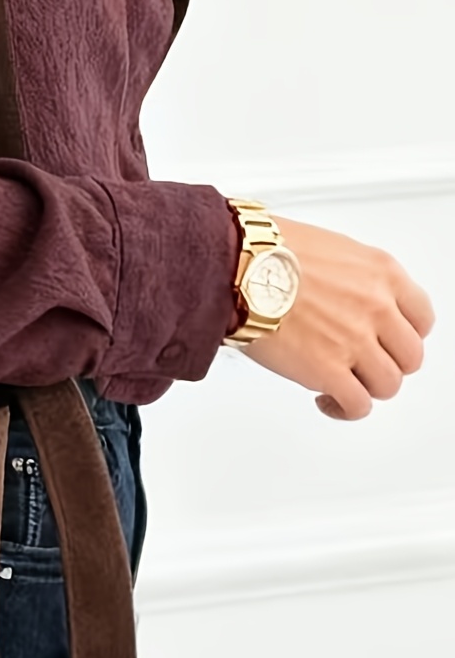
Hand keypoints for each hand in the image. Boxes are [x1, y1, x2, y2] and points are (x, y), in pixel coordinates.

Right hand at [242, 215, 435, 419]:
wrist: (236, 265)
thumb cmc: (266, 252)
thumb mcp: (329, 248)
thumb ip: (352, 278)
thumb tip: (345, 298)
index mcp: (382, 273)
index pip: (422, 318)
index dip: (405, 337)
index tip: (390, 342)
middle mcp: (377, 307)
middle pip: (409, 356)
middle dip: (386, 364)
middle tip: (363, 366)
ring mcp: (356, 341)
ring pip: (388, 384)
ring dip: (366, 388)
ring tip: (342, 386)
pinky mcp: (328, 370)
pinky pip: (357, 405)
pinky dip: (345, 409)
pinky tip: (327, 401)